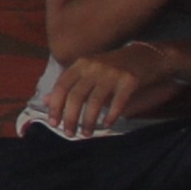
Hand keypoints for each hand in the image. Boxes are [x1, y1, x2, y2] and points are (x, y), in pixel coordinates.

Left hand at [47, 43, 172, 138]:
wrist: (146, 56)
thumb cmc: (112, 66)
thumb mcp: (87, 71)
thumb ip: (68, 85)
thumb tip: (45, 100)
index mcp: (80, 64)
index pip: (61, 86)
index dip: (55, 106)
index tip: (53, 123)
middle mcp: (93, 67)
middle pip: (76, 96)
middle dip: (70, 117)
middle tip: (69, 133)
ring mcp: (112, 72)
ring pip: (95, 101)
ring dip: (89, 121)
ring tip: (87, 133)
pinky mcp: (130, 79)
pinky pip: (118, 101)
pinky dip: (111, 115)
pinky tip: (107, 124)